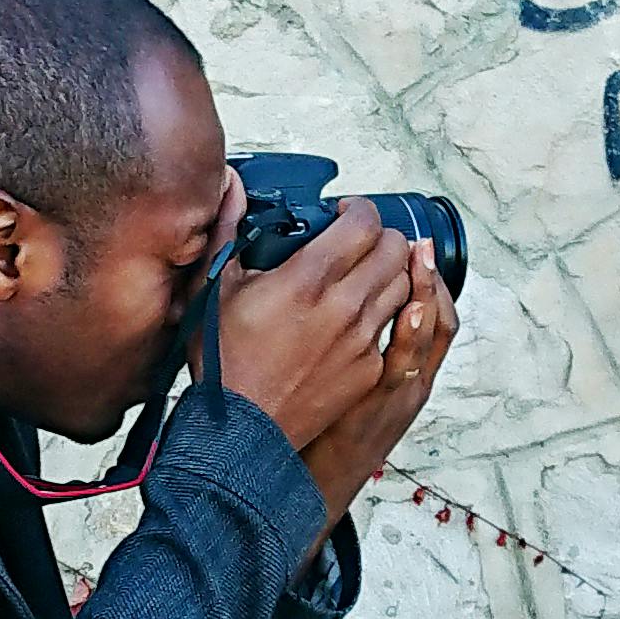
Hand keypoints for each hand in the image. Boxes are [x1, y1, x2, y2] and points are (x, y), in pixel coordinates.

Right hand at [211, 206, 446, 527]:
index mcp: (308, 279)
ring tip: (366, 275)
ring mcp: (362, 340)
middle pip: (395, 249)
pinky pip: (394, 326)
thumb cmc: (224, 362)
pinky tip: (359, 315)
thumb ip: (229, 230)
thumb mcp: (215, 290)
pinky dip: (384, 312)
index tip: (345, 215)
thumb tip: (231, 186)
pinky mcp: (370, 368)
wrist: (241, 432)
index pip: (364, 223)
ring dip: (390, 272)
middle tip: (362, 242)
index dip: (359, 210)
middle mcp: (344, 306)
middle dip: (381, 237)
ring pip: (405, 285)